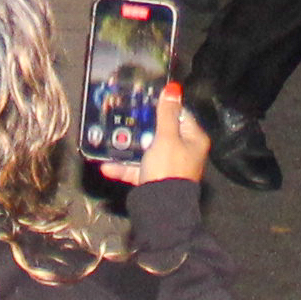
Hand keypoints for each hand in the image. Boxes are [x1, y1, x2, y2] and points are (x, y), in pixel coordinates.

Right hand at [97, 81, 212, 189]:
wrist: (159, 209)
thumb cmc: (168, 169)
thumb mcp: (166, 137)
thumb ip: (166, 114)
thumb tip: (173, 90)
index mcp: (193, 140)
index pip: (181, 115)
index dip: (164, 106)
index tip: (146, 99)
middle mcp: (184, 153)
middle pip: (162, 133)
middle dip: (142, 128)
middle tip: (126, 117)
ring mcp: (168, 168)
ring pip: (147, 152)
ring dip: (129, 148)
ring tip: (112, 140)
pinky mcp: (154, 181)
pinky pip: (138, 170)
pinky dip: (124, 168)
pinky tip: (107, 165)